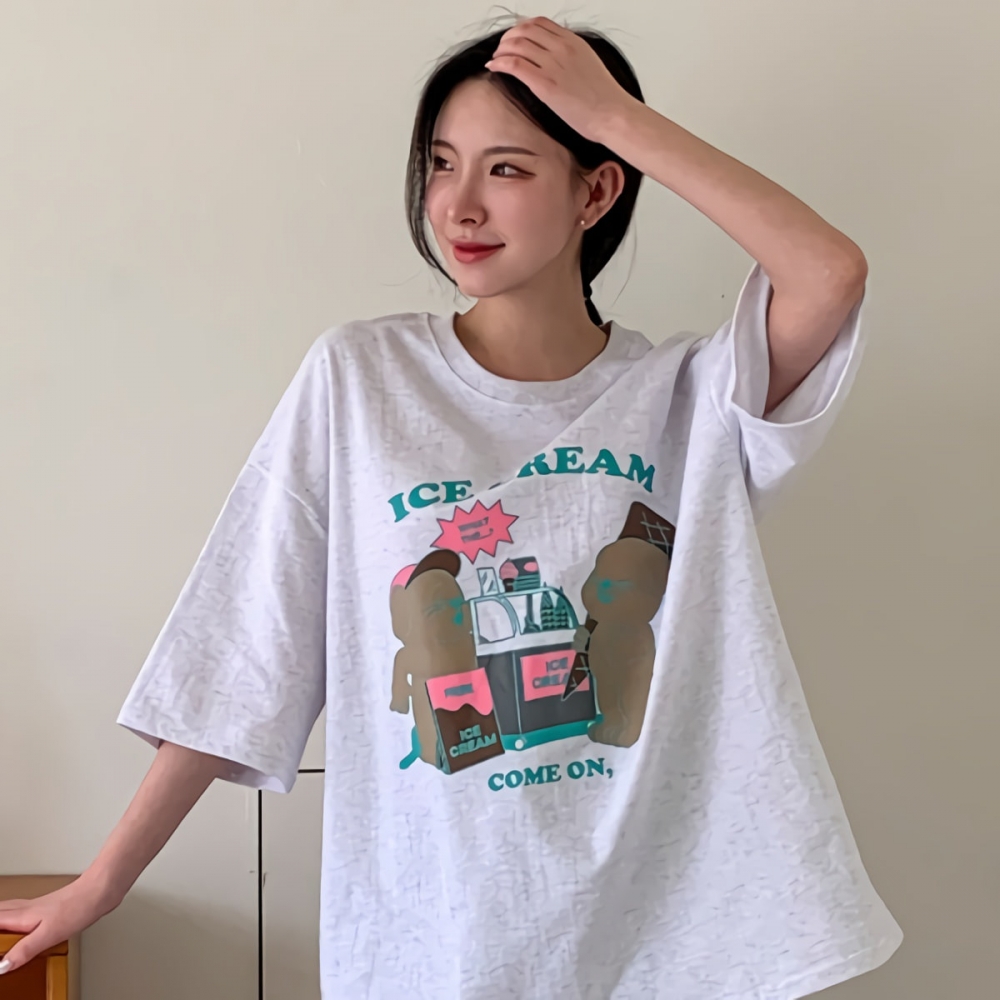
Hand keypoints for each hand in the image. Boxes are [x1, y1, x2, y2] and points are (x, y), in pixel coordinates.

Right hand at [0, 875, 118, 974]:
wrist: (99, 891)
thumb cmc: (77, 907)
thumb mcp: (48, 934)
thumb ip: (24, 950)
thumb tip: (2, 966)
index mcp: (21, 915)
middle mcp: (25, 909)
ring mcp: (36, 907)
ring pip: (8, 911)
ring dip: (0, 919)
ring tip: (1, 933)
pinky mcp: (47, 909)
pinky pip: (20, 913)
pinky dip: (11, 919)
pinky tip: (19, 926)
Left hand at [485, 16, 634, 142]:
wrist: (612, 114)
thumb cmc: (604, 98)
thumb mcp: (589, 65)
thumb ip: (571, 57)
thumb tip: (555, 59)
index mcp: (572, 41)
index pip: (539, 23)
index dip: (521, 29)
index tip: (514, 40)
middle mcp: (561, 48)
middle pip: (524, 31)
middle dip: (507, 39)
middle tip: (501, 50)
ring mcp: (552, 65)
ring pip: (516, 45)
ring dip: (500, 51)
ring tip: (496, 60)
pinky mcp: (545, 84)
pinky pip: (514, 65)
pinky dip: (500, 63)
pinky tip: (494, 67)